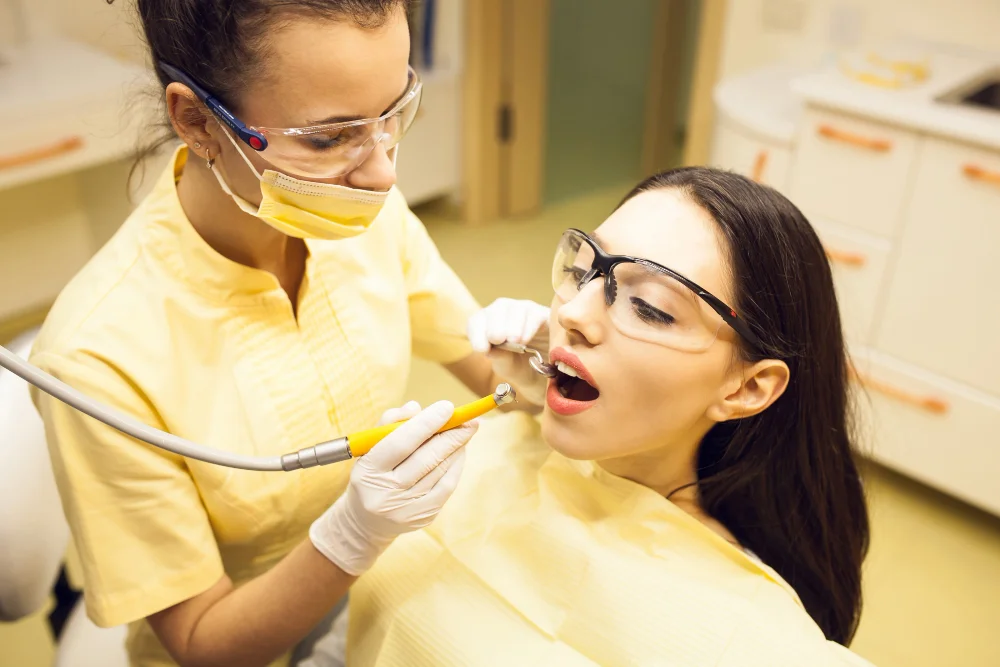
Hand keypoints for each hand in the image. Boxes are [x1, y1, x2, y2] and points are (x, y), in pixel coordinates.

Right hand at [309, 401, 474, 575]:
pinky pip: (447, 486)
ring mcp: (406, 509)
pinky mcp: (422, 517)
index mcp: (368, 471)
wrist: (367, 521)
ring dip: (457, 448)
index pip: (400, 443)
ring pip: (440, 471)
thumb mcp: (370, 447)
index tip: (447, 407)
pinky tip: (460, 452)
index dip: (426, 423)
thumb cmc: (373, 473)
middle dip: (451, 435)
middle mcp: (386, 493)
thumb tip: (416, 407)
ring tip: (466, 431)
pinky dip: (456, 465)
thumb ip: (390, 422)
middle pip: (426, 458)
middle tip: (469, 419)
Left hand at [467, 298, 549, 405]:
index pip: (476, 322)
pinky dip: (528, 327)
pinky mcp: (543, 314)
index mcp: (487, 325)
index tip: (482, 349)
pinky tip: (525, 340)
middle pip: (496, 309)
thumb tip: (490, 350)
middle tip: (497, 340)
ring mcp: (524, 310)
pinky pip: (533, 314)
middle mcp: (504, 313)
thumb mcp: (507, 367)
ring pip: (515, 308)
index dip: (477, 333)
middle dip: (495, 326)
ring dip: (512, 326)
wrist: (546, 375)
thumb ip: (499, 358)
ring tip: (515, 342)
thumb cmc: (520, 368)